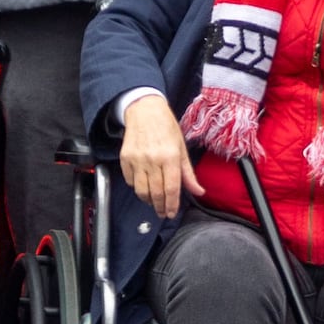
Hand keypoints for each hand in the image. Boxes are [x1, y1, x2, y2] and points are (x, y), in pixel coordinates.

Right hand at [117, 91, 190, 218]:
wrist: (144, 110)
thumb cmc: (166, 127)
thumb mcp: (181, 147)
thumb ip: (188, 173)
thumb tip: (198, 192)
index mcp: (170, 156)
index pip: (171, 188)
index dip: (172, 205)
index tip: (171, 213)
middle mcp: (153, 159)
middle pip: (156, 193)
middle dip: (160, 207)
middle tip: (163, 213)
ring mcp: (137, 159)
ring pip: (141, 191)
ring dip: (148, 200)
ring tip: (154, 202)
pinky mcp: (124, 158)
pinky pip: (130, 181)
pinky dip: (137, 187)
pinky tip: (144, 186)